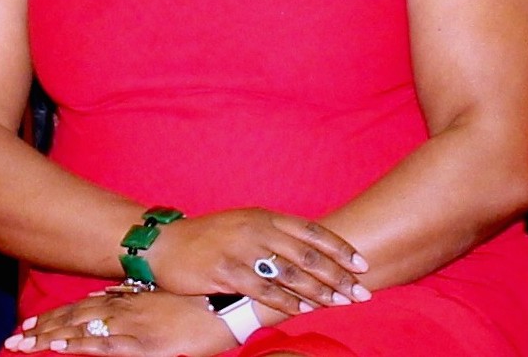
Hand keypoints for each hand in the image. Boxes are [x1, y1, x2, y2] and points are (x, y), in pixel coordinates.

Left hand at [8, 290, 234, 354]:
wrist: (228, 302)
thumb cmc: (199, 298)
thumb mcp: (160, 292)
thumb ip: (131, 294)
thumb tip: (105, 293)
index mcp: (127, 299)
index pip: (81, 309)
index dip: (53, 318)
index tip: (28, 325)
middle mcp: (124, 309)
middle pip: (74, 319)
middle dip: (42, 330)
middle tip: (14, 339)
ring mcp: (132, 325)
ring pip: (82, 331)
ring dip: (51, 338)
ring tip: (24, 345)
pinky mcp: (143, 343)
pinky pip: (104, 345)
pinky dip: (80, 345)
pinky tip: (60, 347)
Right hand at [144, 207, 366, 315]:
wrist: (165, 245)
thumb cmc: (210, 238)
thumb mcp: (245, 224)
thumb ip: (275, 234)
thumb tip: (312, 251)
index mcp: (266, 216)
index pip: (312, 231)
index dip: (341, 249)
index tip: (362, 265)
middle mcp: (257, 229)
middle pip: (308, 254)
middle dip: (339, 275)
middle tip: (360, 292)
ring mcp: (241, 250)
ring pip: (290, 274)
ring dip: (319, 291)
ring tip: (340, 304)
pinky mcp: (226, 271)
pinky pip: (263, 290)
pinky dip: (287, 302)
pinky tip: (304, 311)